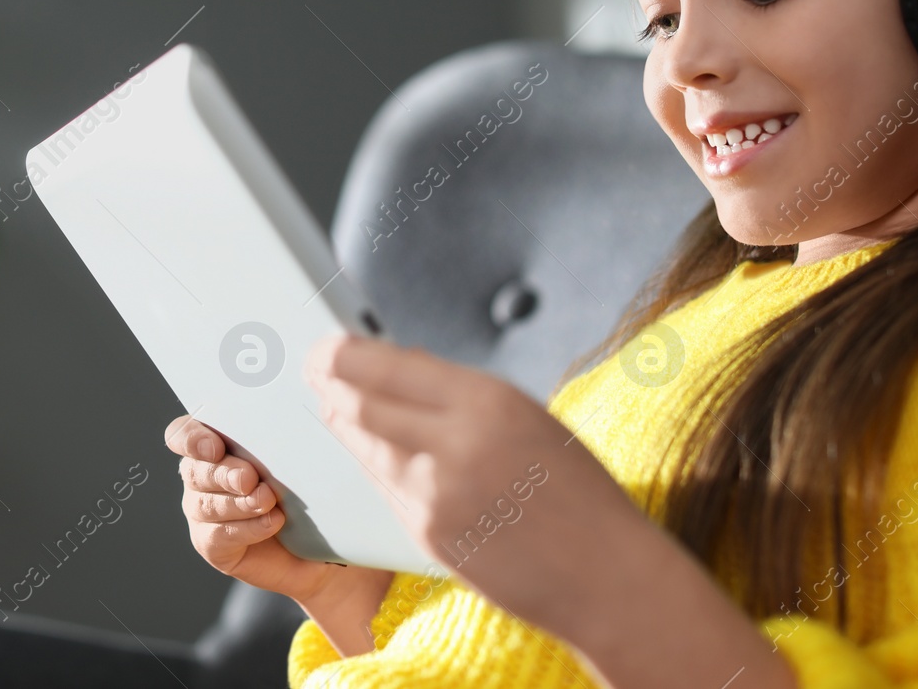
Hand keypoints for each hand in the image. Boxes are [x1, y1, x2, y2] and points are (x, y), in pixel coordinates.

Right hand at [165, 414, 391, 653]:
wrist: (311, 543)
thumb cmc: (298, 489)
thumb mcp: (289, 459)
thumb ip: (277, 441)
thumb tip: (286, 428)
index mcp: (212, 446)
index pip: (183, 434)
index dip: (191, 439)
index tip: (216, 447)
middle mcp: (200, 478)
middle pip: (195, 471)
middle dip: (223, 473)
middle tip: (250, 478)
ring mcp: (201, 512)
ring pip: (207, 505)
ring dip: (240, 502)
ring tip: (267, 501)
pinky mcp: (211, 543)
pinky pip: (219, 535)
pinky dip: (248, 528)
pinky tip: (272, 522)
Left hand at [301, 333, 653, 638]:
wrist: (603, 573)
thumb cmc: (577, 492)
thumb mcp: (530, 418)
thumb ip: (465, 396)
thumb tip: (403, 367)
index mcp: (488, 402)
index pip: (389, 366)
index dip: (346, 354)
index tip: (327, 344)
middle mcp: (455, 444)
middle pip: (361, 404)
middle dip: (329, 383)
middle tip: (313, 369)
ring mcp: (436, 495)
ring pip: (365, 447)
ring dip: (342, 423)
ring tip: (330, 404)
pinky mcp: (427, 535)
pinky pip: (384, 489)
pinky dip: (371, 464)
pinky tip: (366, 451)